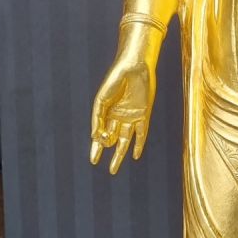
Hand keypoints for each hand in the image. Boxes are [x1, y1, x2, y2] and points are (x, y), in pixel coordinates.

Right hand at [90, 54, 154, 173]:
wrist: (134, 67)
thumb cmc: (115, 80)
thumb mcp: (102, 101)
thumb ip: (98, 119)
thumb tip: (95, 137)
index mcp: (107, 112)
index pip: (100, 134)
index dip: (96, 148)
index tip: (93, 160)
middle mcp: (119, 117)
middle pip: (113, 139)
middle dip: (109, 153)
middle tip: (107, 169)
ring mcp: (132, 117)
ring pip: (125, 140)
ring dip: (120, 154)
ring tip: (113, 169)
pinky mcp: (144, 115)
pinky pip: (142, 133)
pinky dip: (139, 144)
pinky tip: (135, 155)